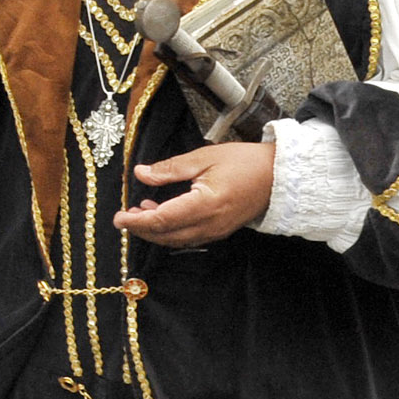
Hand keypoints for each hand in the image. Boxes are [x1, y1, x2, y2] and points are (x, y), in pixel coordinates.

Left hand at [113, 141, 275, 247]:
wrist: (280, 176)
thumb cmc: (244, 162)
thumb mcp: (204, 157)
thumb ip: (170, 169)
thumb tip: (141, 173)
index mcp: (205, 204)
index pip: (161, 220)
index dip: (136, 221)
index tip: (118, 217)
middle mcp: (210, 224)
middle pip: (166, 236)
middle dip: (141, 229)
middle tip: (124, 216)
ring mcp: (217, 231)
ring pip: (176, 240)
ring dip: (155, 231)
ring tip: (139, 212)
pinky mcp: (220, 231)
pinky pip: (189, 238)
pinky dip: (171, 231)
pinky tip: (162, 214)